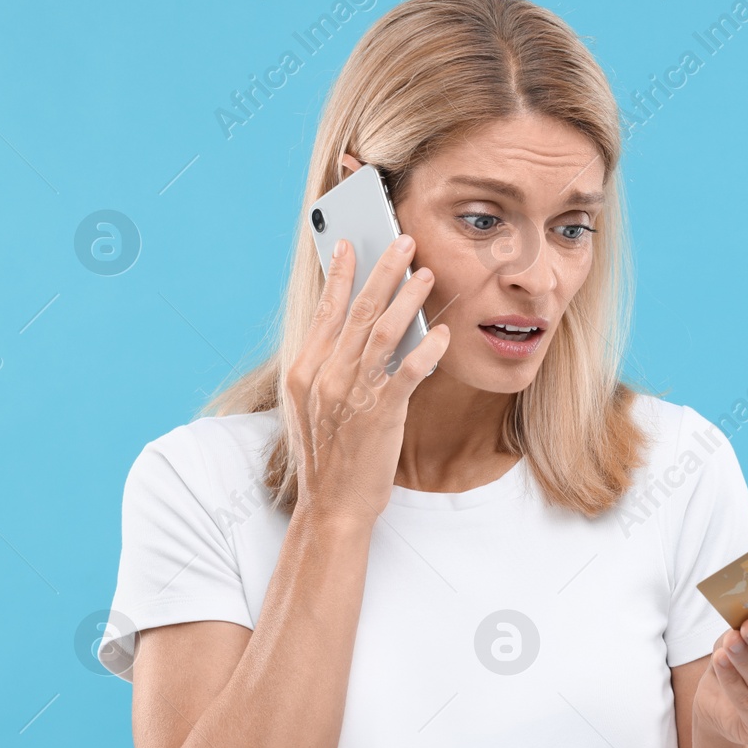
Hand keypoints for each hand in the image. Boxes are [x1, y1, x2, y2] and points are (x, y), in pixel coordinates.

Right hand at [282, 234, 450, 523]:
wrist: (332, 505)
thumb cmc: (329, 455)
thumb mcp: (313, 406)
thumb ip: (329, 368)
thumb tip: (355, 331)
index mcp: (305, 371)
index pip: (325, 311)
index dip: (340, 275)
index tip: (350, 245)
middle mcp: (325, 376)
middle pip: (358, 311)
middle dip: (383, 271)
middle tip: (404, 241)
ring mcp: (352, 395)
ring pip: (383, 333)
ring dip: (408, 298)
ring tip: (427, 274)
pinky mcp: (381, 415)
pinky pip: (407, 373)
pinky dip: (426, 350)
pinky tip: (442, 334)